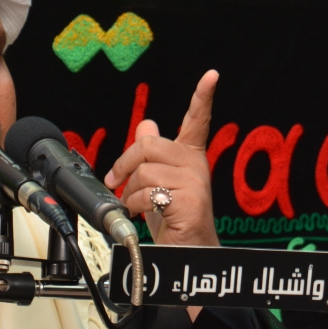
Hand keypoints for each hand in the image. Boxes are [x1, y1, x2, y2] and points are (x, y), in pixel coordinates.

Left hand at [104, 70, 219, 248]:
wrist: (186, 253)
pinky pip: (148, 193)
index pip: (198, 121)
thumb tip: (146, 124)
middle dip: (124, 162)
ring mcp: (195, 183)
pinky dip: (136, 206)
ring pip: (144, 171)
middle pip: (149, 144)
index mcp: (190, 156)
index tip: (211, 76)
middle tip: (115, 180)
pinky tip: (142, 215)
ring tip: (136, 205)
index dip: (203, 97)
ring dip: (130, 192)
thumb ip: (151, 154)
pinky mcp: (190, 202)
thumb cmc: (173, 220)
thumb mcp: (158, 182)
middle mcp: (196, 166)